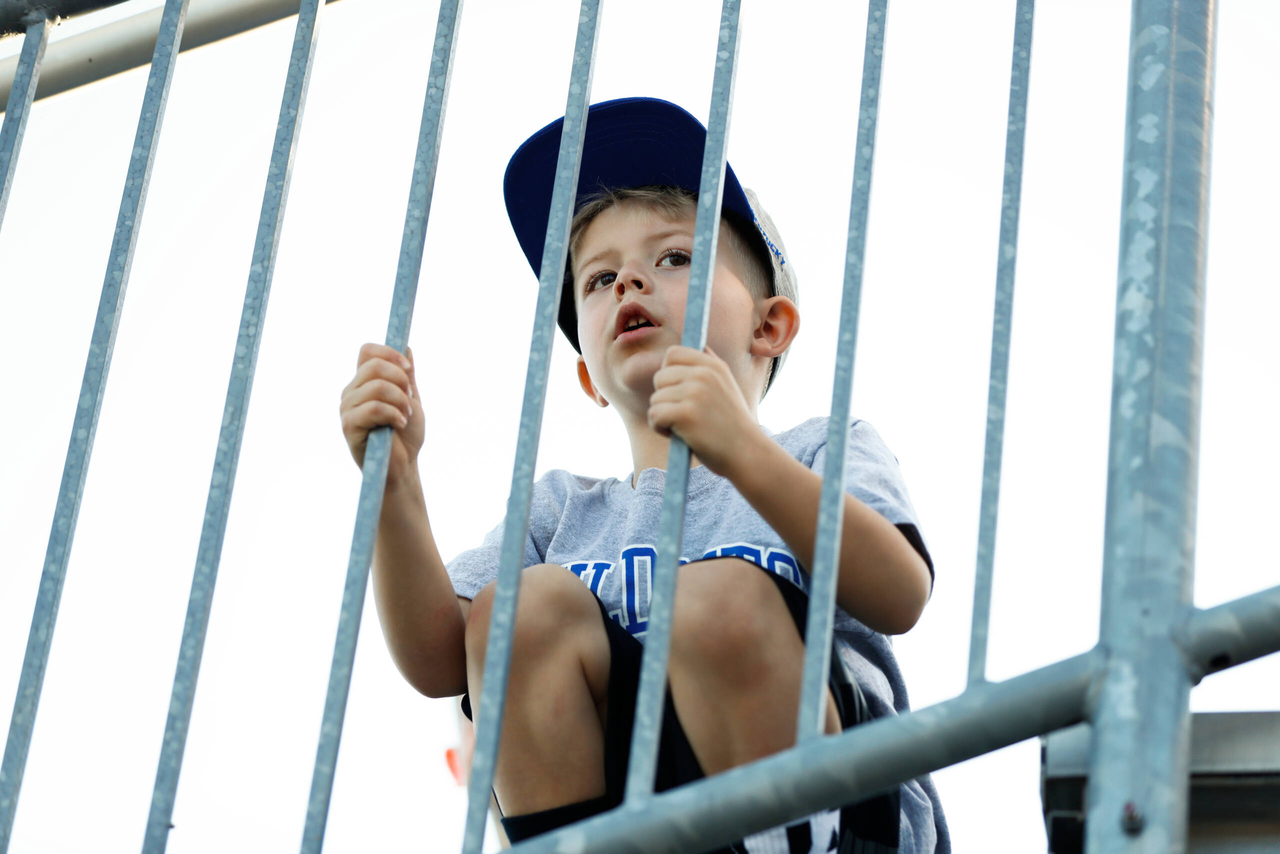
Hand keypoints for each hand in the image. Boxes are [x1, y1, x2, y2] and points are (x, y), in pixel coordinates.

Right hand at [339, 343, 423, 487]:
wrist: (402, 466)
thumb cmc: (405, 435)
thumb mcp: (411, 399)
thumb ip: (407, 376)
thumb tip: (406, 346)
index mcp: (364, 382)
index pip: (367, 351)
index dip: (389, 353)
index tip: (408, 369)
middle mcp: (352, 391)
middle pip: (373, 366)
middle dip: (400, 379)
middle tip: (410, 397)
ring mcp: (348, 408)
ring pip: (376, 387)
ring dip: (400, 400)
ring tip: (406, 416)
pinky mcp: (349, 426)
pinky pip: (373, 408)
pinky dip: (394, 414)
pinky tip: (400, 424)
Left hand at [647, 346, 760, 479]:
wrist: (747, 453)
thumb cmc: (732, 425)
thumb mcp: (727, 385)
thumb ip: (710, 366)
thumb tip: (699, 347)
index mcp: (713, 365)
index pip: (673, 353)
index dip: (668, 373)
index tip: (678, 392)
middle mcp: (704, 375)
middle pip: (659, 377)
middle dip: (664, 398)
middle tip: (683, 415)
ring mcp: (695, 393)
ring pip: (655, 399)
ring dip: (663, 416)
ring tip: (685, 427)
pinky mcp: (685, 414)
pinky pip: (654, 415)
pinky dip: (660, 428)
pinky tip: (678, 435)